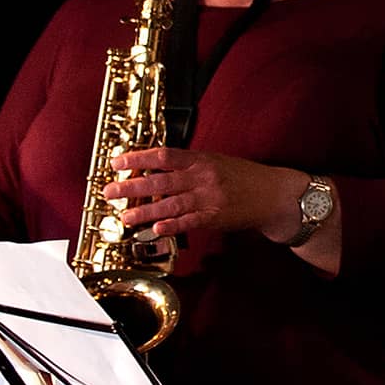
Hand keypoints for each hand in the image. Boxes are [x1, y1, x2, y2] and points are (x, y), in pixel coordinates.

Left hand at [105, 147, 306, 241]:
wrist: (274, 195)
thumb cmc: (246, 178)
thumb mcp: (217, 162)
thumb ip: (190, 165)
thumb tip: (160, 168)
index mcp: (200, 160)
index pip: (163, 156)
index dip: (137, 159)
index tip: (117, 163)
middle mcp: (201, 178)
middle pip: (159, 181)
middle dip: (131, 187)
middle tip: (109, 192)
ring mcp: (208, 198)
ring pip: (169, 204)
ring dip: (145, 212)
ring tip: (125, 217)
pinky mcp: (215, 217)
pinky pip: (189, 222)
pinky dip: (171, 225)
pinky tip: (155, 229)